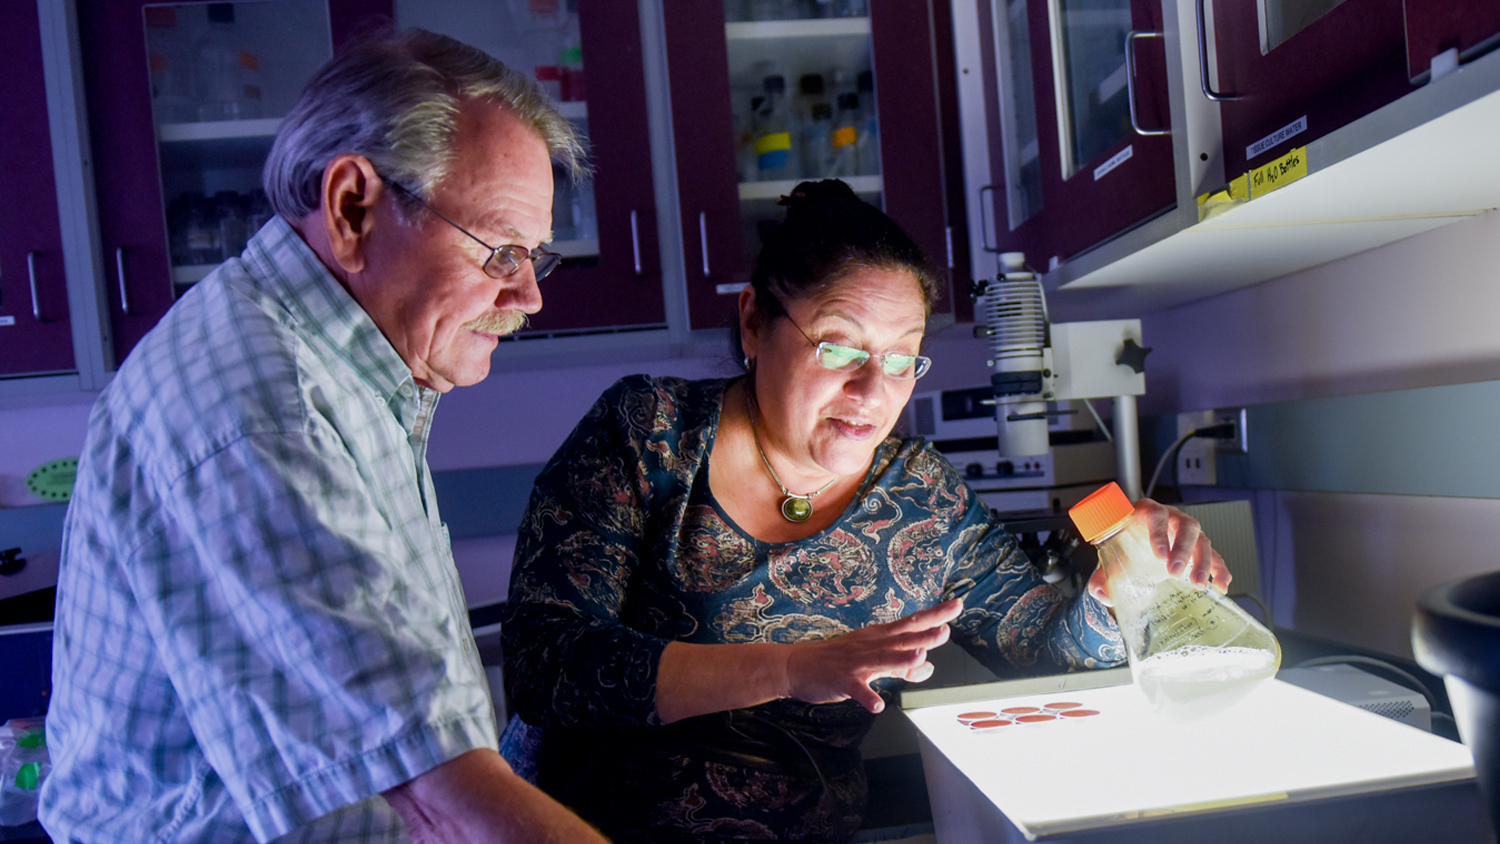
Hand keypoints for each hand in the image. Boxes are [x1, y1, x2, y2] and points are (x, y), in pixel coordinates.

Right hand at [782, 598, 962, 713]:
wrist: (795, 666)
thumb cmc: (836, 660)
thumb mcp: (872, 659)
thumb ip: (903, 665)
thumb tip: (930, 666)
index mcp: (878, 637)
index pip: (911, 623)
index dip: (935, 615)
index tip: (957, 605)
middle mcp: (870, 645)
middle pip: (901, 638)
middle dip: (924, 634)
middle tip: (946, 630)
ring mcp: (856, 663)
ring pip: (882, 660)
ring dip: (901, 660)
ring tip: (920, 658)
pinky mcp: (842, 681)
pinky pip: (857, 690)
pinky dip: (867, 697)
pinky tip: (877, 705)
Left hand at [1086, 498, 1230, 606]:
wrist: (1134, 545)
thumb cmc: (1124, 545)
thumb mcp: (1112, 557)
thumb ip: (1102, 575)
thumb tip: (1101, 593)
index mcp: (1147, 513)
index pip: (1155, 515)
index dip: (1159, 533)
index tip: (1159, 555)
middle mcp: (1171, 518)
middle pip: (1186, 526)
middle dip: (1182, 550)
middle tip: (1174, 573)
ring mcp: (1187, 532)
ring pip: (1202, 540)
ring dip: (1202, 562)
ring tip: (1197, 584)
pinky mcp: (1199, 547)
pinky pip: (1215, 555)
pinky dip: (1220, 569)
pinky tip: (1220, 585)